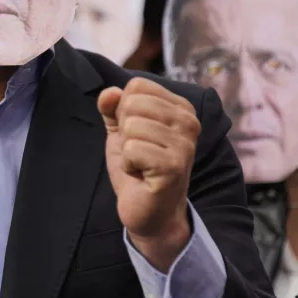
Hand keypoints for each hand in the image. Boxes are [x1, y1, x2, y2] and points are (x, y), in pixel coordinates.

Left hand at [98, 77, 200, 270]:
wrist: (150, 212)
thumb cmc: (139, 169)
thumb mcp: (121, 132)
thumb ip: (112, 108)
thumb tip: (109, 93)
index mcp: (180, 108)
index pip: (137, 86)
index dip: (124, 111)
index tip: (137, 135)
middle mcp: (189, 121)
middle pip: (132, 102)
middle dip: (125, 131)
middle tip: (139, 152)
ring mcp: (184, 144)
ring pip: (131, 125)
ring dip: (127, 150)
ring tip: (142, 165)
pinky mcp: (174, 166)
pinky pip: (132, 149)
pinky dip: (129, 165)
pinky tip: (142, 175)